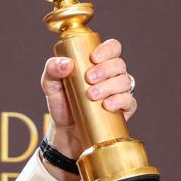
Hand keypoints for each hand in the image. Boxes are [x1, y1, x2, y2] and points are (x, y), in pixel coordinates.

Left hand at [39, 38, 137, 180]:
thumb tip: (66, 63)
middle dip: (105, 69)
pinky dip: (119, 101)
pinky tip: (107, 105)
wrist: (65, 132)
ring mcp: (119, 92)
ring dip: (109, 86)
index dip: (107, 49)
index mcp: (98, 64)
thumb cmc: (61, 104)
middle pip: (119, 64)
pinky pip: (129, 101)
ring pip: (124, 81)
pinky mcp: (123, 109)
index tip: (93, 58)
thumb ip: (52, 70)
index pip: (112, 48)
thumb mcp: (50, 85)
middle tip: (88, 79)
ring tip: (91, 95)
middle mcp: (112, 76)